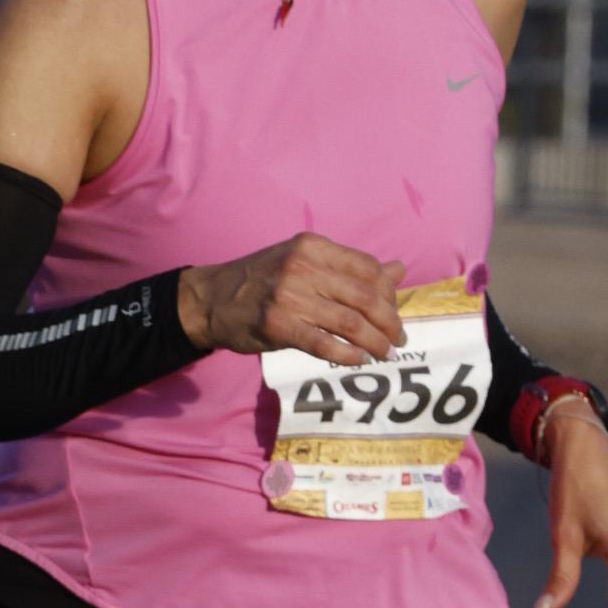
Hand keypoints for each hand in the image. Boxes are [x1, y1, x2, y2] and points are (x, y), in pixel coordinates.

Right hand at [178, 233, 407, 363]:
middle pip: (365, 296)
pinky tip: (358, 360)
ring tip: (385, 353)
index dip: (389, 293)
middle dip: (389, 321)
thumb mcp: (304, 261)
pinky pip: (324, 343)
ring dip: (375, 342)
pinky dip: (347, 355)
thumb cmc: (261, 280)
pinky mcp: (278, 326)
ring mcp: (289, 297)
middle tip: (398, 338)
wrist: (209, 299)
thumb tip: (398, 270)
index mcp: (312, 247)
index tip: (392, 312)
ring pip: (350, 322)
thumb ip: (349, 267)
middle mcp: (303, 267)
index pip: (367, 268)